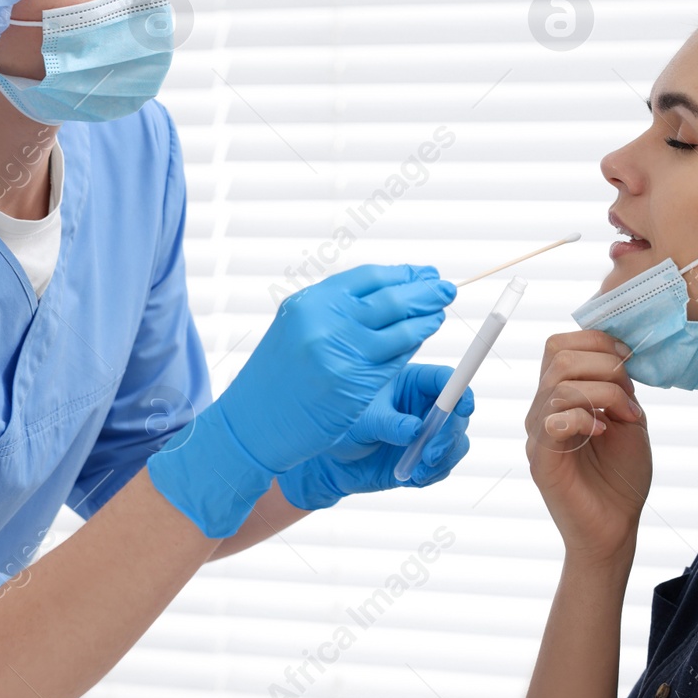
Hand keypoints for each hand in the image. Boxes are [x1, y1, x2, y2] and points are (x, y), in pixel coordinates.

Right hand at [148, 264, 454, 537]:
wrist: (249, 425)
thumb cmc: (275, 379)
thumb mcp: (296, 330)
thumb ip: (334, 312)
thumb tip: (386, 294)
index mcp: (310, 302)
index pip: (369, 277)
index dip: (403, 274)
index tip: (425, 272)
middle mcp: (324, 322)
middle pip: (390, 299)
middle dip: (424, 291)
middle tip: (447, 288)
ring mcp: (340, 353)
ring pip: (399, 329)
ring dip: (426, 318)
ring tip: (440, 311)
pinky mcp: (353, 385)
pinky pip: (394, 361)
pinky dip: (412, 346)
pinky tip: (423, 338)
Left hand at [277, 363, 474, 509]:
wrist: (333, 461)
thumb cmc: (345, 428)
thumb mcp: (363, 421)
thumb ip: (389, 424)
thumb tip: (416, 430)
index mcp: (412, 383)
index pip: (446, 381)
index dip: (460, 391)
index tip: (462, 409)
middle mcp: (425, 407)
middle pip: (457, 415)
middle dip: (450, 437)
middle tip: (430, 456)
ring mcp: (428, 434)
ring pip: (456, 443)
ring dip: (444, 460)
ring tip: (417, 472)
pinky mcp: (425, 458)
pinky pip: (443, 466)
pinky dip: (433, 475)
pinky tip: (411, 478)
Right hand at [525, 330, 649, 566]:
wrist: (615, 526)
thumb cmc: (621, 476)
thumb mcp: (628, 419)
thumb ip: (618, 387)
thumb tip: (617, 356)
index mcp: (560, 397)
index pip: (559, 345)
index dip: (594, 340)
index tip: (628, 358)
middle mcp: (543, 410)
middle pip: (557, 355)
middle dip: (604, 363)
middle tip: (629, 394)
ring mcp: (538, 434)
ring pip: (559, 384)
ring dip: (603, 392)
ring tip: (625, 416)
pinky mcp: (541, 460)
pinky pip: (553, 421)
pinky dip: (584, 417)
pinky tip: (602, 431)